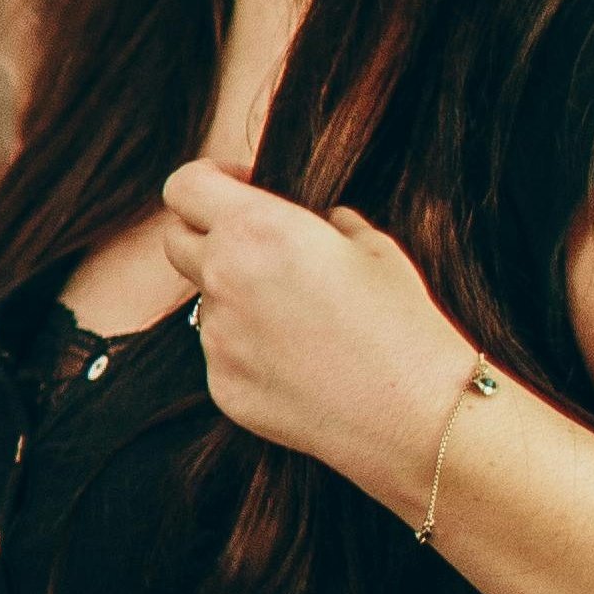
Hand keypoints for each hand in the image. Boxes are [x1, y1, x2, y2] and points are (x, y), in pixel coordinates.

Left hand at [155, 160, 483, 485]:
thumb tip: (315, 220)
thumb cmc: (403, 321)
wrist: (416, 414)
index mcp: (255, 230)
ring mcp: (216, 339)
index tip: (242, 186)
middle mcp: (221, 280)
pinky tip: (303, 363)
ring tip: (303, 321)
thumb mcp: (372, 246)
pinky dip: (251, 350)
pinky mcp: (222, 386)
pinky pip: (223, 353)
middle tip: (259, 249)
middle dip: (208, 236)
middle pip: (177, 242)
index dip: (208, 180)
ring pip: (208, 303)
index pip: (184, 187)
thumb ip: (323, 223)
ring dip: (238, 299)